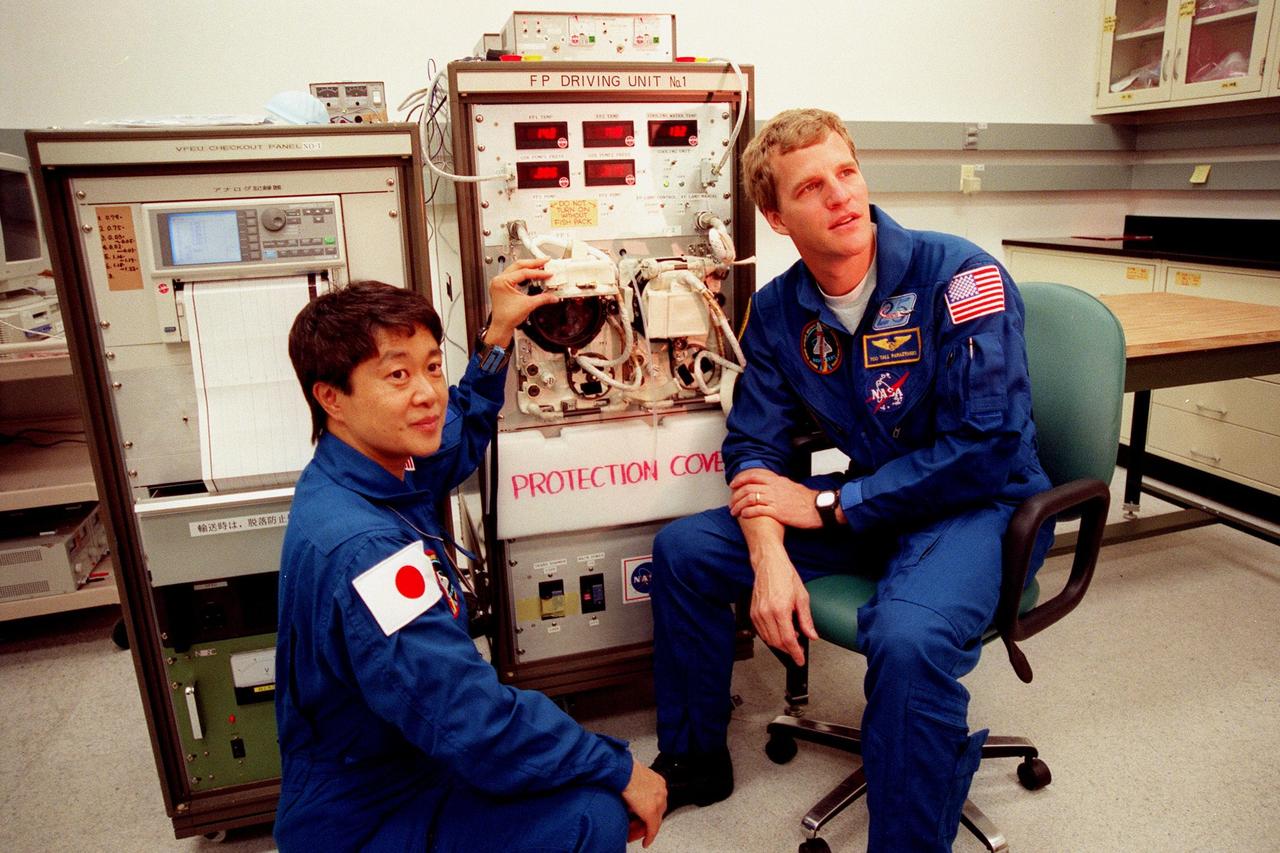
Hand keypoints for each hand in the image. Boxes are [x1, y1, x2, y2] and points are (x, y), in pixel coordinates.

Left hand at [485, 258, 557, 345]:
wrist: (501, 327)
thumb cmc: (507, 317)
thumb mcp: (528, 305)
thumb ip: (543, 298)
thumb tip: (553, 296)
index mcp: (502, 281)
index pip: (523, 272)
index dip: (538, 273)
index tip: (548, 273)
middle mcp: (499, 280)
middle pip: (519, 265)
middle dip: (533, 263)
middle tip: (545, 261)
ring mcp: (500, 282)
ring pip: (516, 269)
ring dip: (529, 267)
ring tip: (540, 266)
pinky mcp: (502, 286)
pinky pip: (514, 275)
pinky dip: (524, 274)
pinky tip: (531, 274)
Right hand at [621, 756, 665, 846]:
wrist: (622, 770)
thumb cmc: (624, 770)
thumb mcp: (634, 778)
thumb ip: (636, 787)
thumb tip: (630, 794)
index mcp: (657, 782)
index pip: (656, 802)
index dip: (648, 811)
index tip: (643, 817)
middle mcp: (660, 792)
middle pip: (657, 812)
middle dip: (647, 822)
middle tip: (638, 828)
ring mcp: (657, 802)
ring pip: (655, 821)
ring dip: (645, 829)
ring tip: (636, 835)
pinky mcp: (650, 812)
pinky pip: (652, 828)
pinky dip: (649, 836)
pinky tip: (646, 842)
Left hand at [729, 468, 824, 528]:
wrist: (819, 508)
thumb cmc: (807, 499)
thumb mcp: (791, 486)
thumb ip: (779, 484)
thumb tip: (771, 484)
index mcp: (777, 480)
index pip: (754, 475)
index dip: (741, 479)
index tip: (734, 484)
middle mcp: (774, 488)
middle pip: (748, 487)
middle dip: (736, 494)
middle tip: (731, 501)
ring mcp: (775, 500)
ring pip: (750, 498)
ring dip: (739, 505)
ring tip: (734, 511)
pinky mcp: (777, 512)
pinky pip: (757, 510)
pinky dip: (747, 512)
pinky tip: (743, 515)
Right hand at [745, 532, 816, 665]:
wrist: (768, 563)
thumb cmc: (784, 575)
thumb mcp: (802, 597)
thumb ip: (806, 620)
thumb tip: (811, 635)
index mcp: (780, 609)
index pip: (788, 639)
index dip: (795, 653)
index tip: (800, 660)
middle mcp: (766, 613)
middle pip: (777, 642)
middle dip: (789, 650)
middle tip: (798, 649)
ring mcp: (757, 613)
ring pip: (768, 639)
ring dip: (780, 643)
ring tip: (791, 638)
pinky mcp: (752, 613)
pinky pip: (761, 632)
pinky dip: (771, 636)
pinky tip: (779, 631)